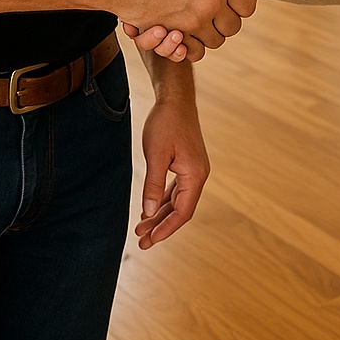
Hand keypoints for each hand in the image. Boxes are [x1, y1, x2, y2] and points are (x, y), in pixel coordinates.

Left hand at [134, 95, 210, 248]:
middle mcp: (198, 175)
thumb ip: (153, 184)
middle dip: (160, 226)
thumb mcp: (156, 155)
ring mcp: (193, 170)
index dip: (166, 229)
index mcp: (195, 176)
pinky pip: (176, 190)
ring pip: (177, 201)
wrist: (175, 99)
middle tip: (141, 241)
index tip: (149, 240)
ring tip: (141, 228)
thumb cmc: (166, 123)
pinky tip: (150, 209)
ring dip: (160, 214)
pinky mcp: (187, 164)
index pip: (182, 212)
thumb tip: (149, 212)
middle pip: (180, 209)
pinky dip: (163, 200)